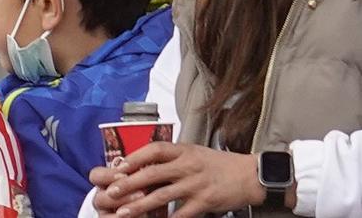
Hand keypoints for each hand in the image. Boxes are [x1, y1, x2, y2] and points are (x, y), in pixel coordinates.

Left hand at [89, 142, 268, 217]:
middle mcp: (188, 166)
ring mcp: (196, 185)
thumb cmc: (218, 164)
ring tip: (124, 212)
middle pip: (153, 173)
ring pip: (163, 195)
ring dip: (141, 205)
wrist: (249, 175)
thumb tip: (142, 162)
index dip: (135, 157)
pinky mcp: (205, 202)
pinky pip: (183, 213)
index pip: (154, 150)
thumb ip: (171, 157)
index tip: (118, 166)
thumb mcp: (193, 152)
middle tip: (112, 192)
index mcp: (183, 151)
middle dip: (130, 183)